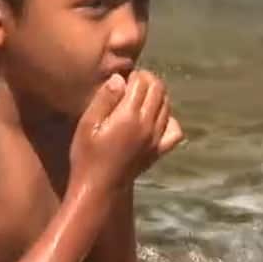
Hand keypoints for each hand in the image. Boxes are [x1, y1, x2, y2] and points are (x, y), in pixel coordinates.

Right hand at [70, 71, 184, 191]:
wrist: (99, 187)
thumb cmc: (87, 155)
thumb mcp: (87, 124)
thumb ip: (105, 99)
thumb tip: (120, 78)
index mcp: (130, 115)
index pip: (142, 82)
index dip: (134, 75)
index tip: (122, 79)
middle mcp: (148, 125)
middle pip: (159, 90)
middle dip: (148, 80)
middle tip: (133, 83)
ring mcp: (157, 138)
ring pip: (167, 105)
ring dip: (157, 95)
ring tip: (141, 97)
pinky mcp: (159, 150)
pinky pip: (175, 130)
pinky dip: (169, 119)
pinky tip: (155, 119)